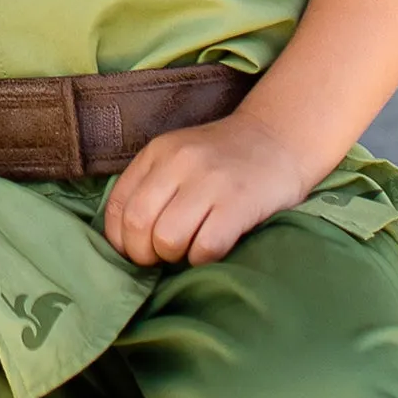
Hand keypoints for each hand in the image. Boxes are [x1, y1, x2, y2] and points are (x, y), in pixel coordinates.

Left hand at [102, 114, 309, 268]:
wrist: (280, 139)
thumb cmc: (225, 159)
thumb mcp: (179, 158)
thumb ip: (152, 187)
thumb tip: (128, 241)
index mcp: (158, 152)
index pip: (117, 205)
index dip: (120, 239)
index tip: (136, 249)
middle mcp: (179, 162)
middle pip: (137, 224)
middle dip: (143, 253)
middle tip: (162, 256)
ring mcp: (210, 181)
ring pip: (167, 238)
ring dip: (174, 256)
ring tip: (188, 250)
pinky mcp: (239, 203)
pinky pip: (205, 247)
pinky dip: (203, 259)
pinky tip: (212, 249)